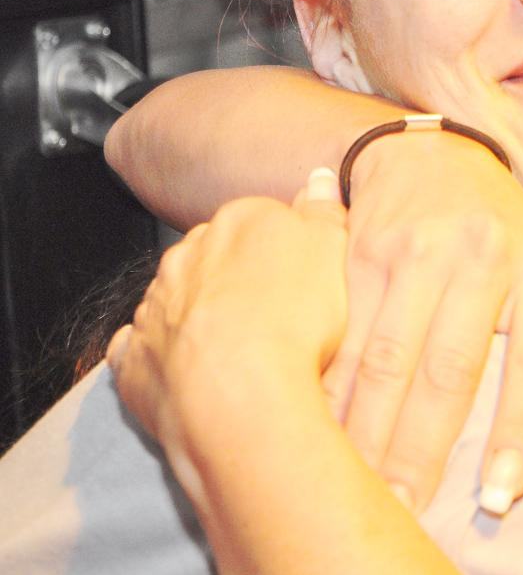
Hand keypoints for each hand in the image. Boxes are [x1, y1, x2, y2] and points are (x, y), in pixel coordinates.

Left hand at [108, 169, 348, 496]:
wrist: (241, 397)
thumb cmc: (296, 323)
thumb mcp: (337, 253)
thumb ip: (326, 211)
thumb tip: (319, 177)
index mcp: (239, 221)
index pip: (263, 220)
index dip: (287, 252)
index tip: (308, 280)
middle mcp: (187, 254)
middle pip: (218, 257)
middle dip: (240, 279)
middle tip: (281, 316)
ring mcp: (155, 306)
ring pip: (180, 299)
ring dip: (204, 316)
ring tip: (246, 353)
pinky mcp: (134, 357)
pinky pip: (144, 349)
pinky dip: (163, 355)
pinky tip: (192, 371)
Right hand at [328, 132, 522, 514]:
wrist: (434, 157)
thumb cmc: (520, 241)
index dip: (521, 431)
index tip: (504, 495)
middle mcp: (487, 255)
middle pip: (451, 371)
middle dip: (427, 451)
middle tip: (413, 518)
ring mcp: (419, 250)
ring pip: (387, 360)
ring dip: (370, 436)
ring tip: (362, 495)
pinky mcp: (362, 250)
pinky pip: (343, 339)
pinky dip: (330, 396)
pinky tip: (321, 441)